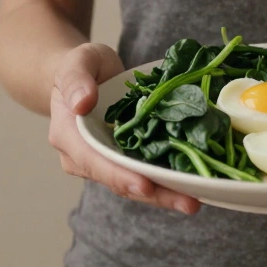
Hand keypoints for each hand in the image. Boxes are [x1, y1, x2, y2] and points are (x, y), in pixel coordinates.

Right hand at [48, 42, 200, 213]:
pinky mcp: (130, 157)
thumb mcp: (77, 63)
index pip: (95, 162)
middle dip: (155, 195)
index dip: (120, 176)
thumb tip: (81, 103)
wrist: (87, 76)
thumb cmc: (81, 68)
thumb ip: (76, 80)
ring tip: (197, 201)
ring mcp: (110, 160)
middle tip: (189, 203)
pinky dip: (171, 180)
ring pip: (138, 183)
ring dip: (167, 195)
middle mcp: (87, 157)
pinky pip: (150, 172)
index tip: (144, 185)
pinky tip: (197, 185)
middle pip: (121, 181)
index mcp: (70, 137)